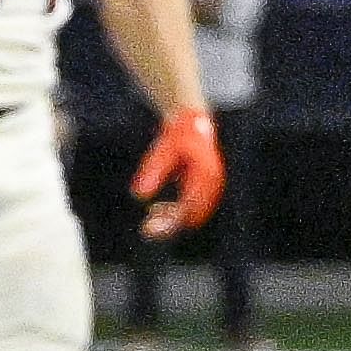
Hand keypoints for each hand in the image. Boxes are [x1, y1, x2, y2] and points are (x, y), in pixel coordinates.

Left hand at [131, 105, 223, 239]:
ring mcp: (209, 186)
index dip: (171, 222)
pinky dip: (175, 213)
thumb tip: (138, 196)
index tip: (149, 228)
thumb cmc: (176, 134)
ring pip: (193, 214)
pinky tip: (155, 209)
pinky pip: (191, 208)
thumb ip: (152, 171)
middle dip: (171, 225)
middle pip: (193, 216)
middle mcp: (212, 184)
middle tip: (146, 229)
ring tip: (149, 218)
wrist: (190, 121)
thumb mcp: (162, 150)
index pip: (190, 208)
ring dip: (172, 220)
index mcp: (206, 175)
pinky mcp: (202, 188)